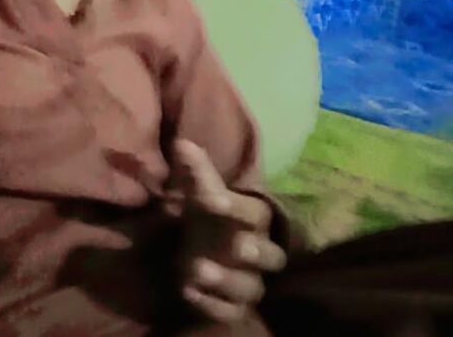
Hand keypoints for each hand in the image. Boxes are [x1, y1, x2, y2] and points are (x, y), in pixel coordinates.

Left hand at [167, 139, 286, 325]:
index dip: (236, 207)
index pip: (256, 213)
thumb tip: (182, 143)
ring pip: (252, 288)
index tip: (212, 199)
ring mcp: (248, 282)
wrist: (203, 250)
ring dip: (226, 281)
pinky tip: (187, 290)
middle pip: (273, 256)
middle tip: (235, 246)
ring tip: (194, 269)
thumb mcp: (199, 193)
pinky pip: (230, 313)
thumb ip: (195, 171)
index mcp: (253, 220)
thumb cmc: (207, 216)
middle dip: (255, 251)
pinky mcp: (233, 308)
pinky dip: (210, 304)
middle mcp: (259, 252)